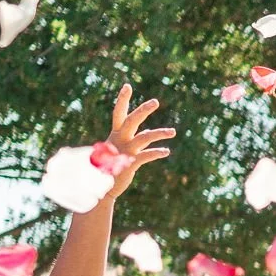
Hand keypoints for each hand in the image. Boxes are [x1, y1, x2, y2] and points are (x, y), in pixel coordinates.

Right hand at [95, 85, 174, 201]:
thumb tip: (147, 132)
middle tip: (156, 101)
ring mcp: (124, 151)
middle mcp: (119, 140)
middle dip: (143, 110)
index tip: (127, 86)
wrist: (102, 189)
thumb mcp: (121, 151)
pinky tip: (166, 151)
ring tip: (173, 132)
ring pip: (144, 137)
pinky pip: (146, 155)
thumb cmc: (112, 168)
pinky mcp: (129, 164)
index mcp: (115, 135)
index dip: (122, 100)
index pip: (118, 113)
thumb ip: (134, 140)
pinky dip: (157, 152)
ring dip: (159, 133)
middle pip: (131, 120)